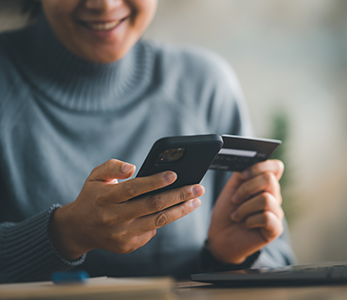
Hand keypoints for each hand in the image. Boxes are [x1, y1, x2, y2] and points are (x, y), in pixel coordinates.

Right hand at [49, 159, 203, 260]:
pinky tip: (173, 211)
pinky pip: (151, 231)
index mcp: (106, 197)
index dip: (155, 181)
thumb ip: (112, 166)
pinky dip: (163, 220)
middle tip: (198, 188)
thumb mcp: (95, 176)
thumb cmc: (93, 197)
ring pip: (158, 221)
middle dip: (179, 196)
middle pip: (153, 206)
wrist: (78, 229)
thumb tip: (132, 168)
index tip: (174, 174)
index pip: (134, 189)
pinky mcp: (127, 246)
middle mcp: (114, 217)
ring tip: (196, 200)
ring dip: (180, 210)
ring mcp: (122, 234)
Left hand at [207, 160, 283, 263]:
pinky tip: (245, 224)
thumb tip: (248, 162)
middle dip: (246, 188)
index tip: (242, 175)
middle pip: (269, 179)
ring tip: (236, 216)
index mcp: (264, 184)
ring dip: (244, 208)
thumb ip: (241, 173)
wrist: (220, 236)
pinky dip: (250, 220)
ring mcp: (276, 212)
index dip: (261, 166)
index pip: (276, 167)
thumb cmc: (227, 211)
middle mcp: (273, 196)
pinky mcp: (276, 228)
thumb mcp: (231, 188)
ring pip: (266, 199)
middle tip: (235, 199)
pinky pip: (267, 217)